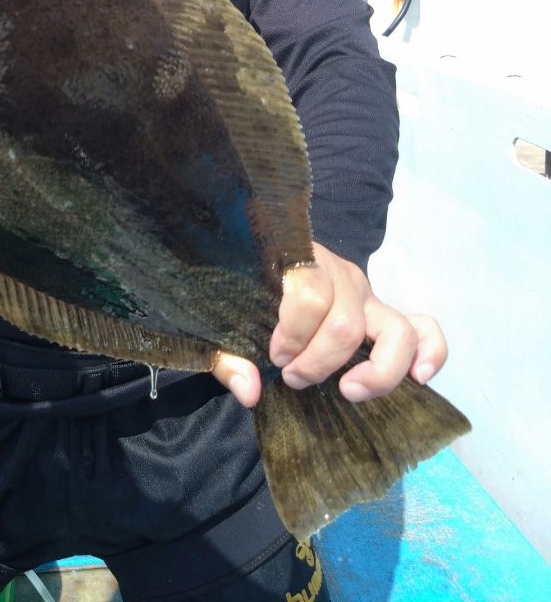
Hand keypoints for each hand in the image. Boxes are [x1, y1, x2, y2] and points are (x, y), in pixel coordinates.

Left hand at [211, 240, 448, 407]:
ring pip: (395, 329)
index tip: (274, 356)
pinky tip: (418, 379)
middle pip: (347, 321)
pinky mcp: (382, 312)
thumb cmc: (240, 296)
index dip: (295, 334)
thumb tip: (250, 390)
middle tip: (293, 378)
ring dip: (375, 369)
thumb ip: (228, 355)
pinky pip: (422, 328)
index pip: (310, 294)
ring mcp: (365, 292)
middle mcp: (338, 272)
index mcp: (296, 260)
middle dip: (320, 361)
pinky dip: (430, 352)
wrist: (254, 269)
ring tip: (348, 390)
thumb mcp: (221, 323)